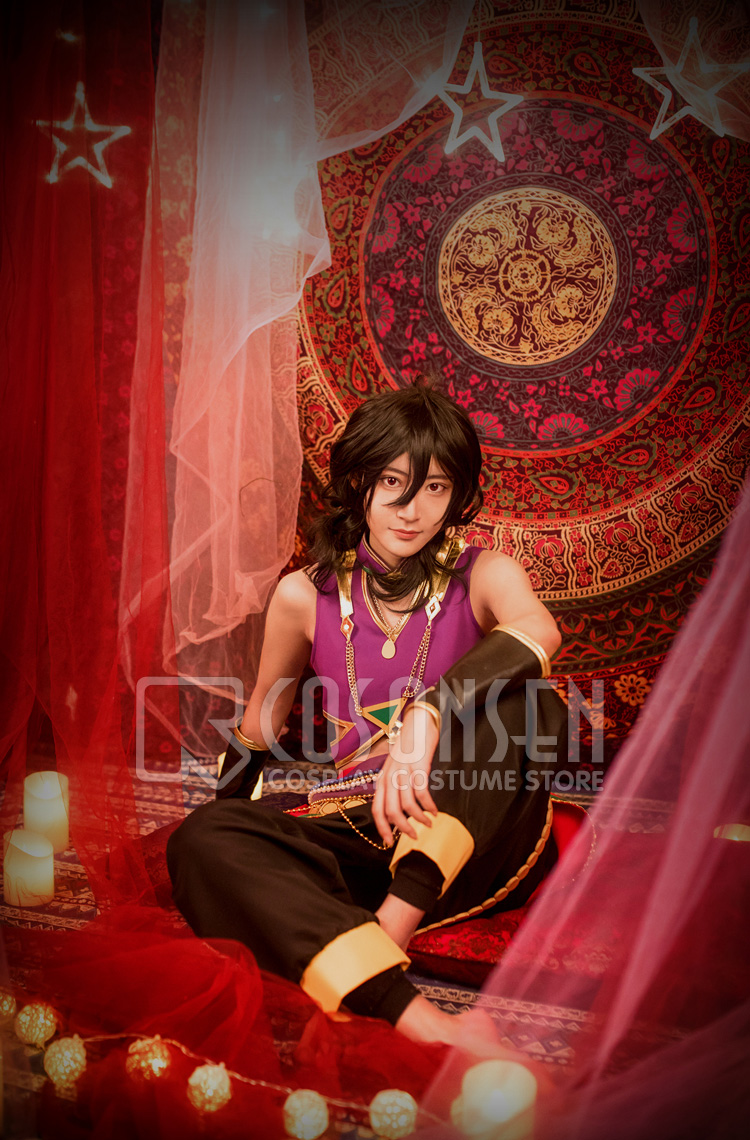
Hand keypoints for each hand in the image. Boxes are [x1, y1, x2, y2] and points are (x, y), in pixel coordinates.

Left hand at [372, 705, 439, 844]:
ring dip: (418, 819)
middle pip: (390, 810)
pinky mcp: (419, 766)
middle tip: (413, 836)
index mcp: (382, 778)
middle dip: (402, 828)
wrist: (418, 721)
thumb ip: (394, 786)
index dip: (382, 828)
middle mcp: (390, 776)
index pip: (376, 809)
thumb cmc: (408, 746)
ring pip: (406, 804)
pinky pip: (422, 793)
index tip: (390, 842)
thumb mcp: (395, 767)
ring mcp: (404, 770)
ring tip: (428, 824)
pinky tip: (435, 811)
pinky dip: (429, 806)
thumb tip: (399, 811)